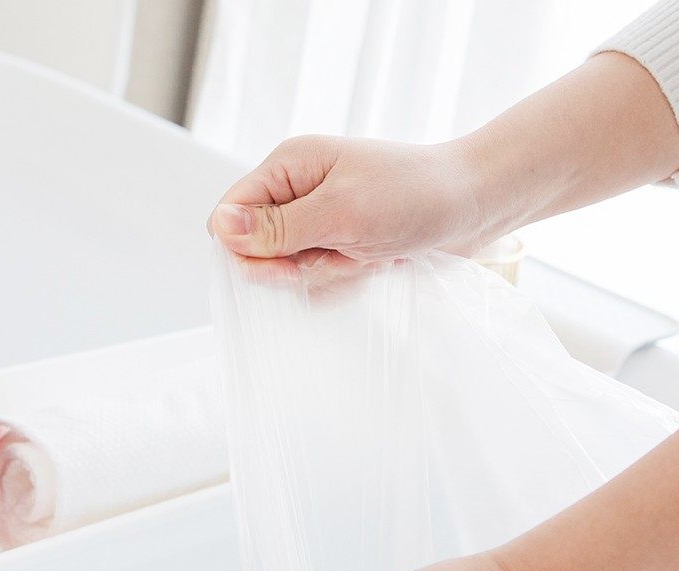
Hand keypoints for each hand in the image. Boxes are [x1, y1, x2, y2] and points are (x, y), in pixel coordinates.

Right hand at [208, 135, 486, 260]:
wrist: (475, 206)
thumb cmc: (415, 196)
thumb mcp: (341, 212)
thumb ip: (278, 226)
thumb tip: (220, 227)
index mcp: (289, 167)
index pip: (230, 215)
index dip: (246, 248)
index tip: (285, 262)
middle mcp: (298, 191)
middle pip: (258, 249)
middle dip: (296, 265)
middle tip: (337, 255)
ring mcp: (320, 219)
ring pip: (290, 269)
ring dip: (327, 274)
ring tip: (365, 255)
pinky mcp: (339, 241)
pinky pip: (319, 277)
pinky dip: (344, 279)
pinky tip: (372, 264)